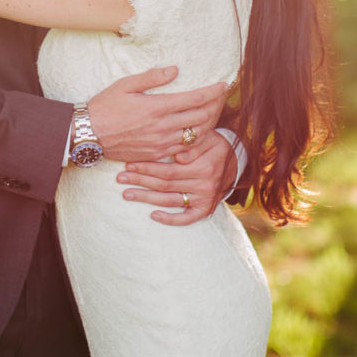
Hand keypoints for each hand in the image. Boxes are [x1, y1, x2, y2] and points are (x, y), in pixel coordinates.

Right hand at [87, 67, 225, 163]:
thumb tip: (175, 70)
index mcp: (157, 107)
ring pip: (196, 135)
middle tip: (222, 97)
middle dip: (216, 106)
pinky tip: (197, 131)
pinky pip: (183, 149)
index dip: (213, 92)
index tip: (224, 85)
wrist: (89, 134)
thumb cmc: (106, 106)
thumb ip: (152, 77)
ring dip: (208, 123)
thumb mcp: (126, 84)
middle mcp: (162, 127)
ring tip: (213, 113)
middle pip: (201, 117)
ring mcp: (160, 143)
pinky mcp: (156, 154)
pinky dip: (194, 139)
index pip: (195, 99)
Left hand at [116, 132, 237, 225]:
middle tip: (120, 178)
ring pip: (170, 200)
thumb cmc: (215, 145)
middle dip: (140, 181)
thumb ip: (192, 144)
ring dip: (146, 198)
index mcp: (203, 166)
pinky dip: (170, 219)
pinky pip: (187, 218)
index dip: (147, 167)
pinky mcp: (205, 209)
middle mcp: (204, 184)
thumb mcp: (207, 137)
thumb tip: (177, 155)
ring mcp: (204, 198)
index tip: (129, 164)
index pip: (168, 169)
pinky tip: (153, 216)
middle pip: (165, 185)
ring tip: (127, 194)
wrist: (236, 161)